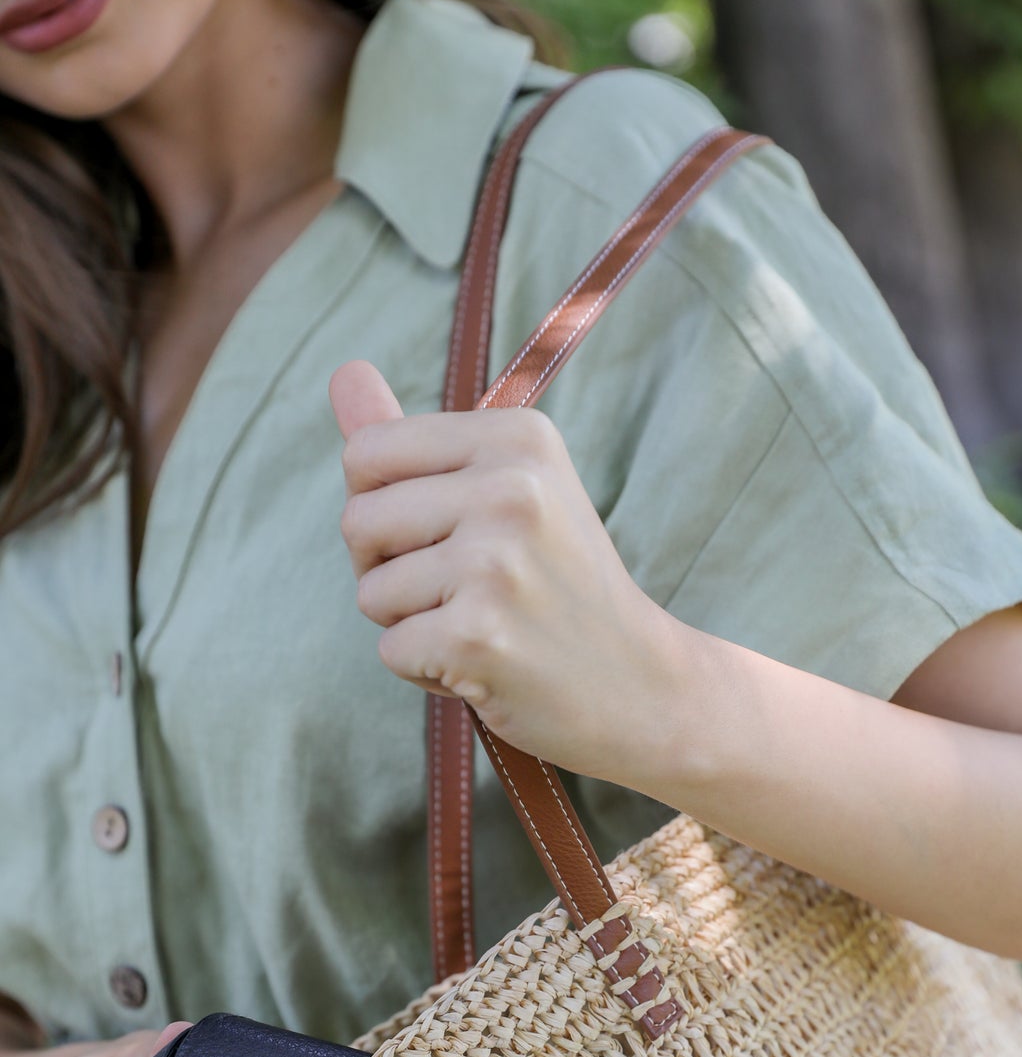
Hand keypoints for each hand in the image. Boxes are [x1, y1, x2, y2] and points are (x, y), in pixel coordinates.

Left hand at [330, 360, 693, 779]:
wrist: (642, 685)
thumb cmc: (561, 588)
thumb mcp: (508, 494)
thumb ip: (416, 442)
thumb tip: (344, 371)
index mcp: (519, 438)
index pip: (366, 453)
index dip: (383, 507)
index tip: (448, 534)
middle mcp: (512, 490)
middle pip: (357, 521)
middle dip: (386, 568)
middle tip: (466, 591)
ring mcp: (496, 565)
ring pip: (370, 592)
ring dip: (410, 625)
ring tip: (483, 627)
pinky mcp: (478, 636)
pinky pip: (391, 651)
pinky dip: (427, 671)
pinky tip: (487, 666)